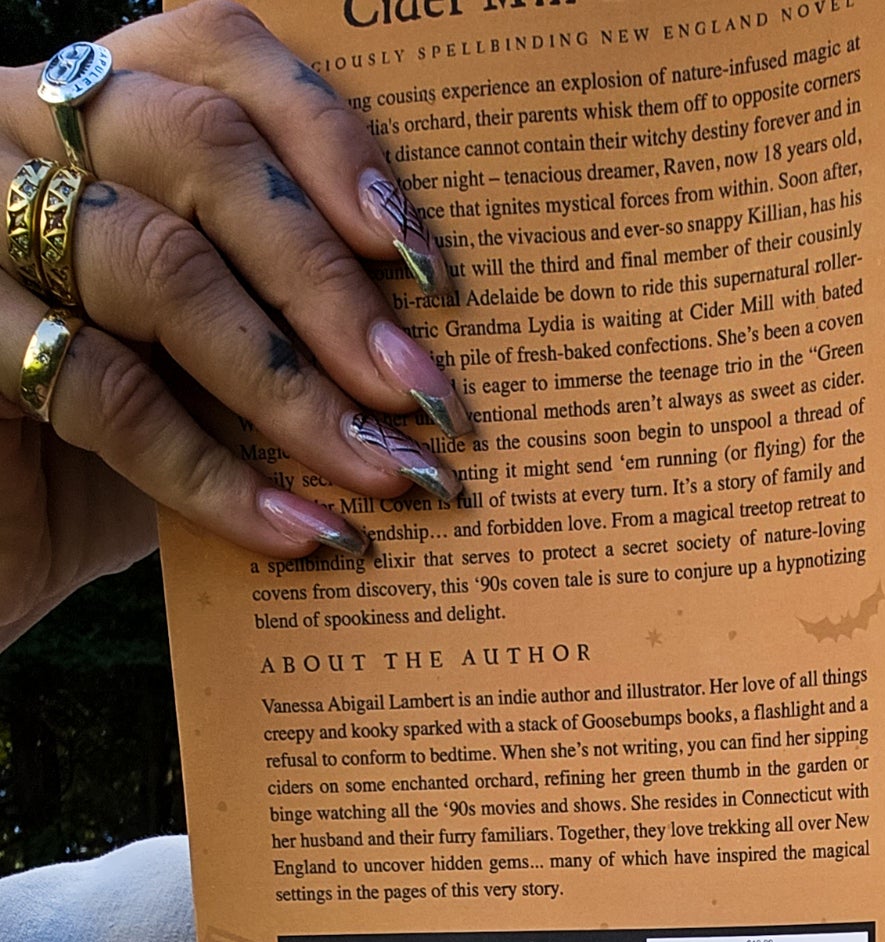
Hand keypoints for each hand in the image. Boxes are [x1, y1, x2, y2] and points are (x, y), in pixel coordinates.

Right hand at [0, 0, 471, 650]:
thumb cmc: (98, 444)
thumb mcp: (197, 363)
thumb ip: (277, 318)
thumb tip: (431, 343)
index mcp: (94, 105)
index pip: (217, 55)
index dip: (327, 138)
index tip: (414, 251)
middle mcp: (21, 129)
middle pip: (200, 150)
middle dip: (329, 282)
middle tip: (421, 394)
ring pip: (161, 267)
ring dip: (292, 388)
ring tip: (378, 473)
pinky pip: (105, 393)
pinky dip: (216, 474)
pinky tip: (294, 530)